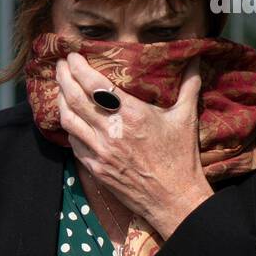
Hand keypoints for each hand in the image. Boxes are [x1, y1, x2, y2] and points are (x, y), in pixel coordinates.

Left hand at [55, 51, 213, 239]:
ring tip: (60, 87)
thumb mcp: (186, 118)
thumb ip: (189, 85)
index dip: (79, 67)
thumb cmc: (181, 159)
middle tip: (60, 65)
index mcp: (132, 114)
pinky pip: (73, 142)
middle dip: (63, 77)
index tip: (73, 55)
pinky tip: (69, 118)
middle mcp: (111, 131)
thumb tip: (195, 57)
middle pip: (75, 98)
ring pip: (68, 119)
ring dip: (60, 100)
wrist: (174, 200)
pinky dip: (68, 127)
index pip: (95, 84)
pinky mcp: (95, 168)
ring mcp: (100, 151)